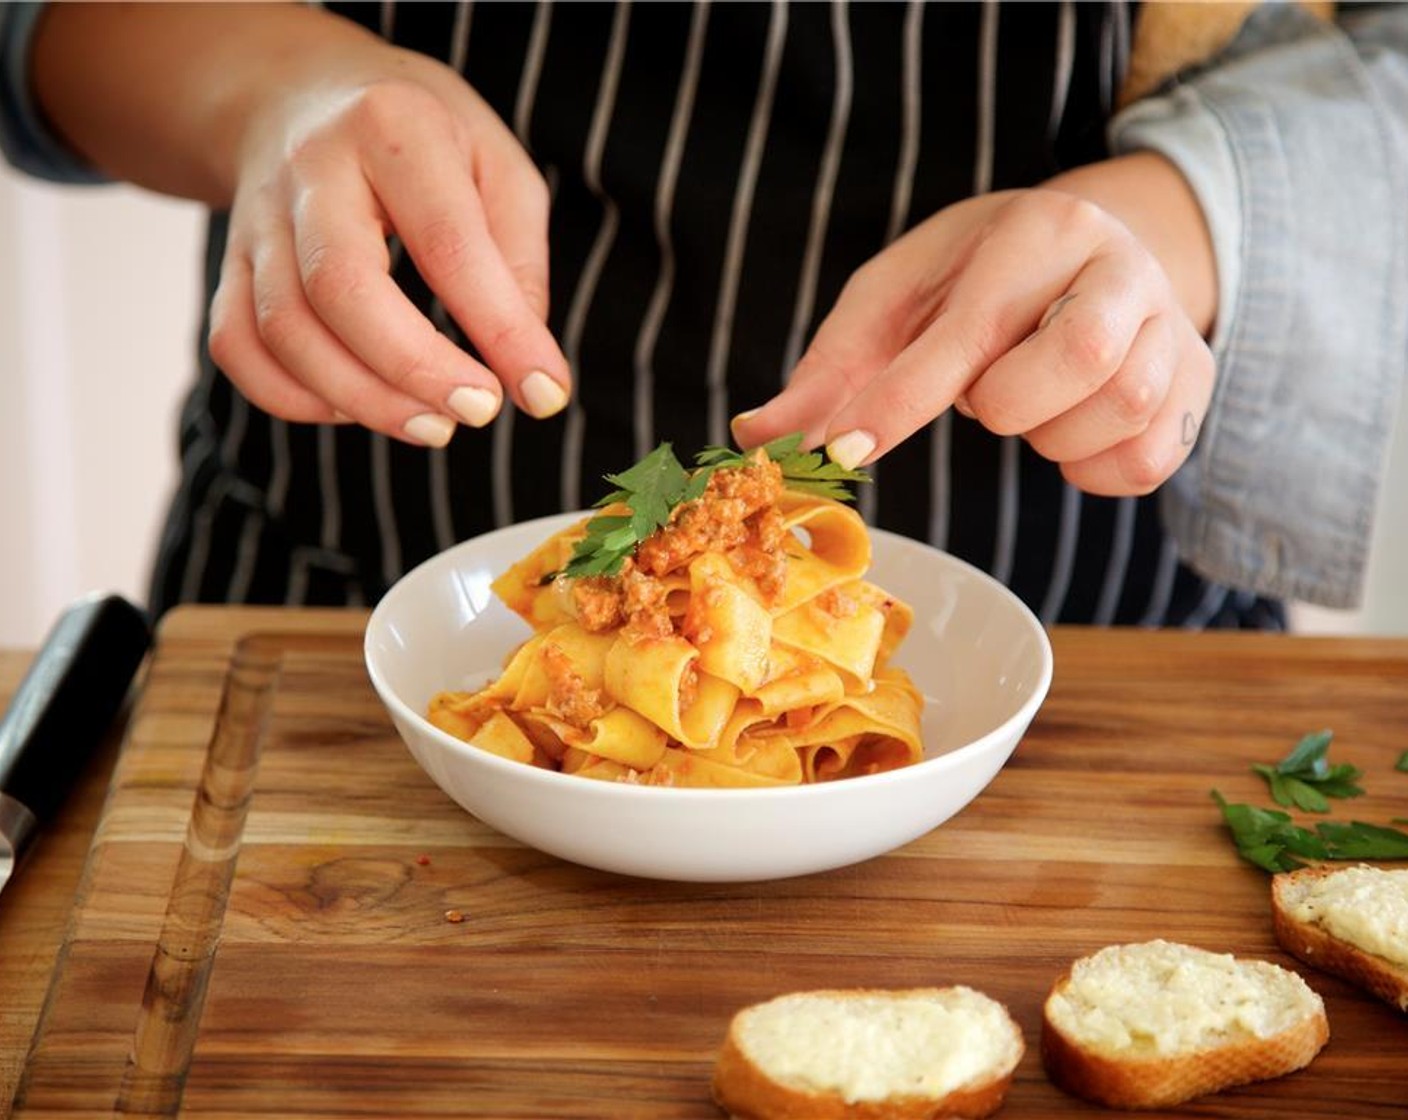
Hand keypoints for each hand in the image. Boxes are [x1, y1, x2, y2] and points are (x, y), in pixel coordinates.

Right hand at [208, 34, 570, 444]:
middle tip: (478, 412)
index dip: (498, 329)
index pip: (447, 243)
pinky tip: (357, 406)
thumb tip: (527, 366)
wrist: (300, 92)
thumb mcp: (497, 166)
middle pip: (340, 289)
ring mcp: (257, 218)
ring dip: (363, 399)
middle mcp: (311, 169)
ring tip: (432, 424)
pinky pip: (237, 347)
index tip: (542, 392)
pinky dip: (296, 398)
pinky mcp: (226, 263)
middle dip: (415, 370)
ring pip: (284, 329)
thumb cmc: (423, 139)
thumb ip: (520, 262)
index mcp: (394, 128)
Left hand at [732, 155, 1216, 496]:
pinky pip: (1147, 461)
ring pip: (1120, 414)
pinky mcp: (1198, 384)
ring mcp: (1174, 324)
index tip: (848, 450)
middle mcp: (1119, 267)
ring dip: (1049, 437)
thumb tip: (755, 435)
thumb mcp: (896, 300)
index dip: (904, 399)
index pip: (970, 328)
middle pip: (1078, 362)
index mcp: (1038, 231)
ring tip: (1028, 400)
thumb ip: (831, 370)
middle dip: (1009, 403)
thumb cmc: (974, 279)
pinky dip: (1091, 470)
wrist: (1091, 248)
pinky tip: (1066, 432)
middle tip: (988, 390)